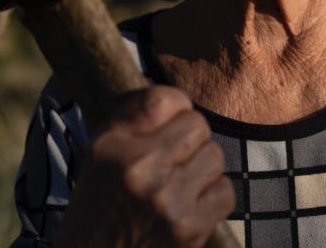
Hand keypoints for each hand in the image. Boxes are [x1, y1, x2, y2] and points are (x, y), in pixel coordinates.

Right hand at [56, 86, 234, 246]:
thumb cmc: (100, 206)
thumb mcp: (99, 154)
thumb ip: (134, 119)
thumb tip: (178, 98)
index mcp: (109, 144)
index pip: (163, 98)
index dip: (175, 107)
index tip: (170, 121)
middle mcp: (137, 167)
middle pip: (197, 124)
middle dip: (191, 139)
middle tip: (174, 158)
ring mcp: (165, 198)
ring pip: (215, 155)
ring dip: (202, 168)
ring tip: (179, 184)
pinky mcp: (189, 228)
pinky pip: (226, 191)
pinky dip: (213, 198)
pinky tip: (189, 206)